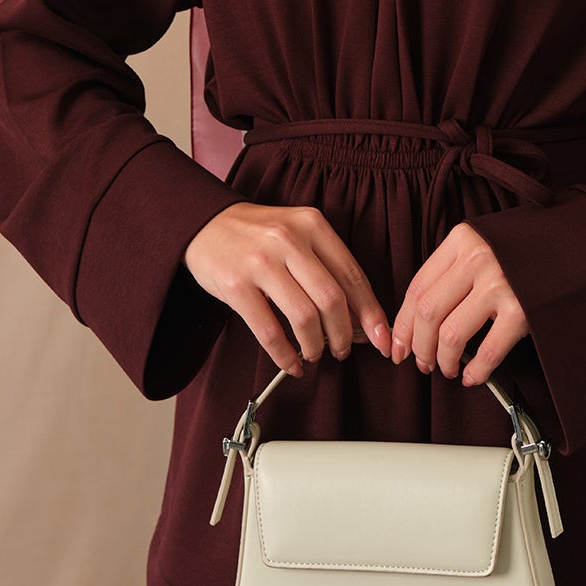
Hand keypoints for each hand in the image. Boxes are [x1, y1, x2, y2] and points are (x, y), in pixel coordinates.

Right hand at [182, 202, 392, 375]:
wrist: (204, 222)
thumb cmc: (257, 234)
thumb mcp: (297, 233)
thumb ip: (326, 266)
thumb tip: (358, 315)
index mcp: (312, 225)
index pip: (352, 275)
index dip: (371, 312)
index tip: (381, 337)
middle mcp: (289, 240)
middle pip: (332, 299)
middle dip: (344, 335)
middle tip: (343, 350)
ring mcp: (261, 262)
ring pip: (304, 317)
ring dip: (315, 346)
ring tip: (315, 354)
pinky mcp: (236, 286)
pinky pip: (269, 331)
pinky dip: (285, 354)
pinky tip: (291, 362)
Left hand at [389, 221, 529, 385]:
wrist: (581, 242)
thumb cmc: (529, 246)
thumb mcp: (485, 242)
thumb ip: (454, 267)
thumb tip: (419, 315)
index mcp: (463, 239)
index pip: (417, 288)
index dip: (403, 324)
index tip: (400, 345)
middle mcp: (478, 258)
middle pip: (428, 313)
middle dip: (419, 347)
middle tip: (422, 363)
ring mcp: (501, 284)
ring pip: (450, 335)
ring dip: (443, 361)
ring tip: (448, 368)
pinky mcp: (522, 310)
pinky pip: (487, 351)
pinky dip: (475, 371)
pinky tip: (473, 376)